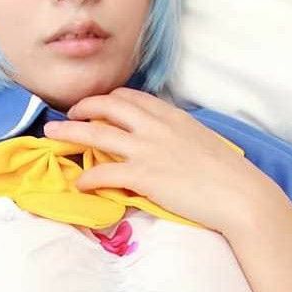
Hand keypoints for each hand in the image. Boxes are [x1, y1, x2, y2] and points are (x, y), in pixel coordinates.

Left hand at [43, 86, 269, 235]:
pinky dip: (87, 177)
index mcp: (172, 116)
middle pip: (108, 107)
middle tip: (67, 114)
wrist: (240, 195)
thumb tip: (167, 142)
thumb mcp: (202, 142)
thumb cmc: (228, 174)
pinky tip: (79, 183)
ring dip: (70, 133)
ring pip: (96, 134)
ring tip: (52, 135)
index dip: (109, 99)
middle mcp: (156, 127)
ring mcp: (148, 150)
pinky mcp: (143, 176)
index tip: (98, 105)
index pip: (132, 97)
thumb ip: (178, 136)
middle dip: (83, 108)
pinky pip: (104, 173)